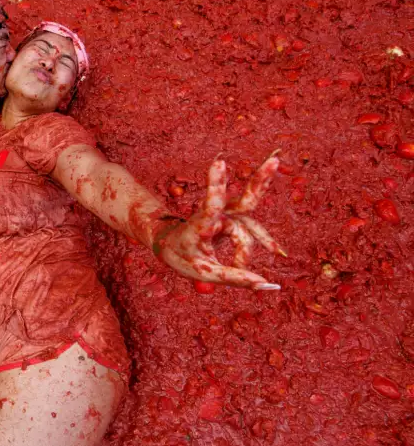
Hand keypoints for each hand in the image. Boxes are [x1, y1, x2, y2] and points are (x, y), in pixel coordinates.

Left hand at [157, 153, 283, 289]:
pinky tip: (277, 251)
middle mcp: (215, 215)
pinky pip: (250, 232)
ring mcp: (225, 215)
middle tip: (275, 159)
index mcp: (200, 223)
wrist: (169, 242)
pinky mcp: (232, 219)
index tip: (219, 162)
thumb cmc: (182, 256)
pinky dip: (261, 242)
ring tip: (265, 224)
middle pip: (244, 201)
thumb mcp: (205, 272)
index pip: (211, 204)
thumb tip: (268, 286)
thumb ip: (235, 278)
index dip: (216, 185)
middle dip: (260, 181)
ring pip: (249, 228)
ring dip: (257, 242)